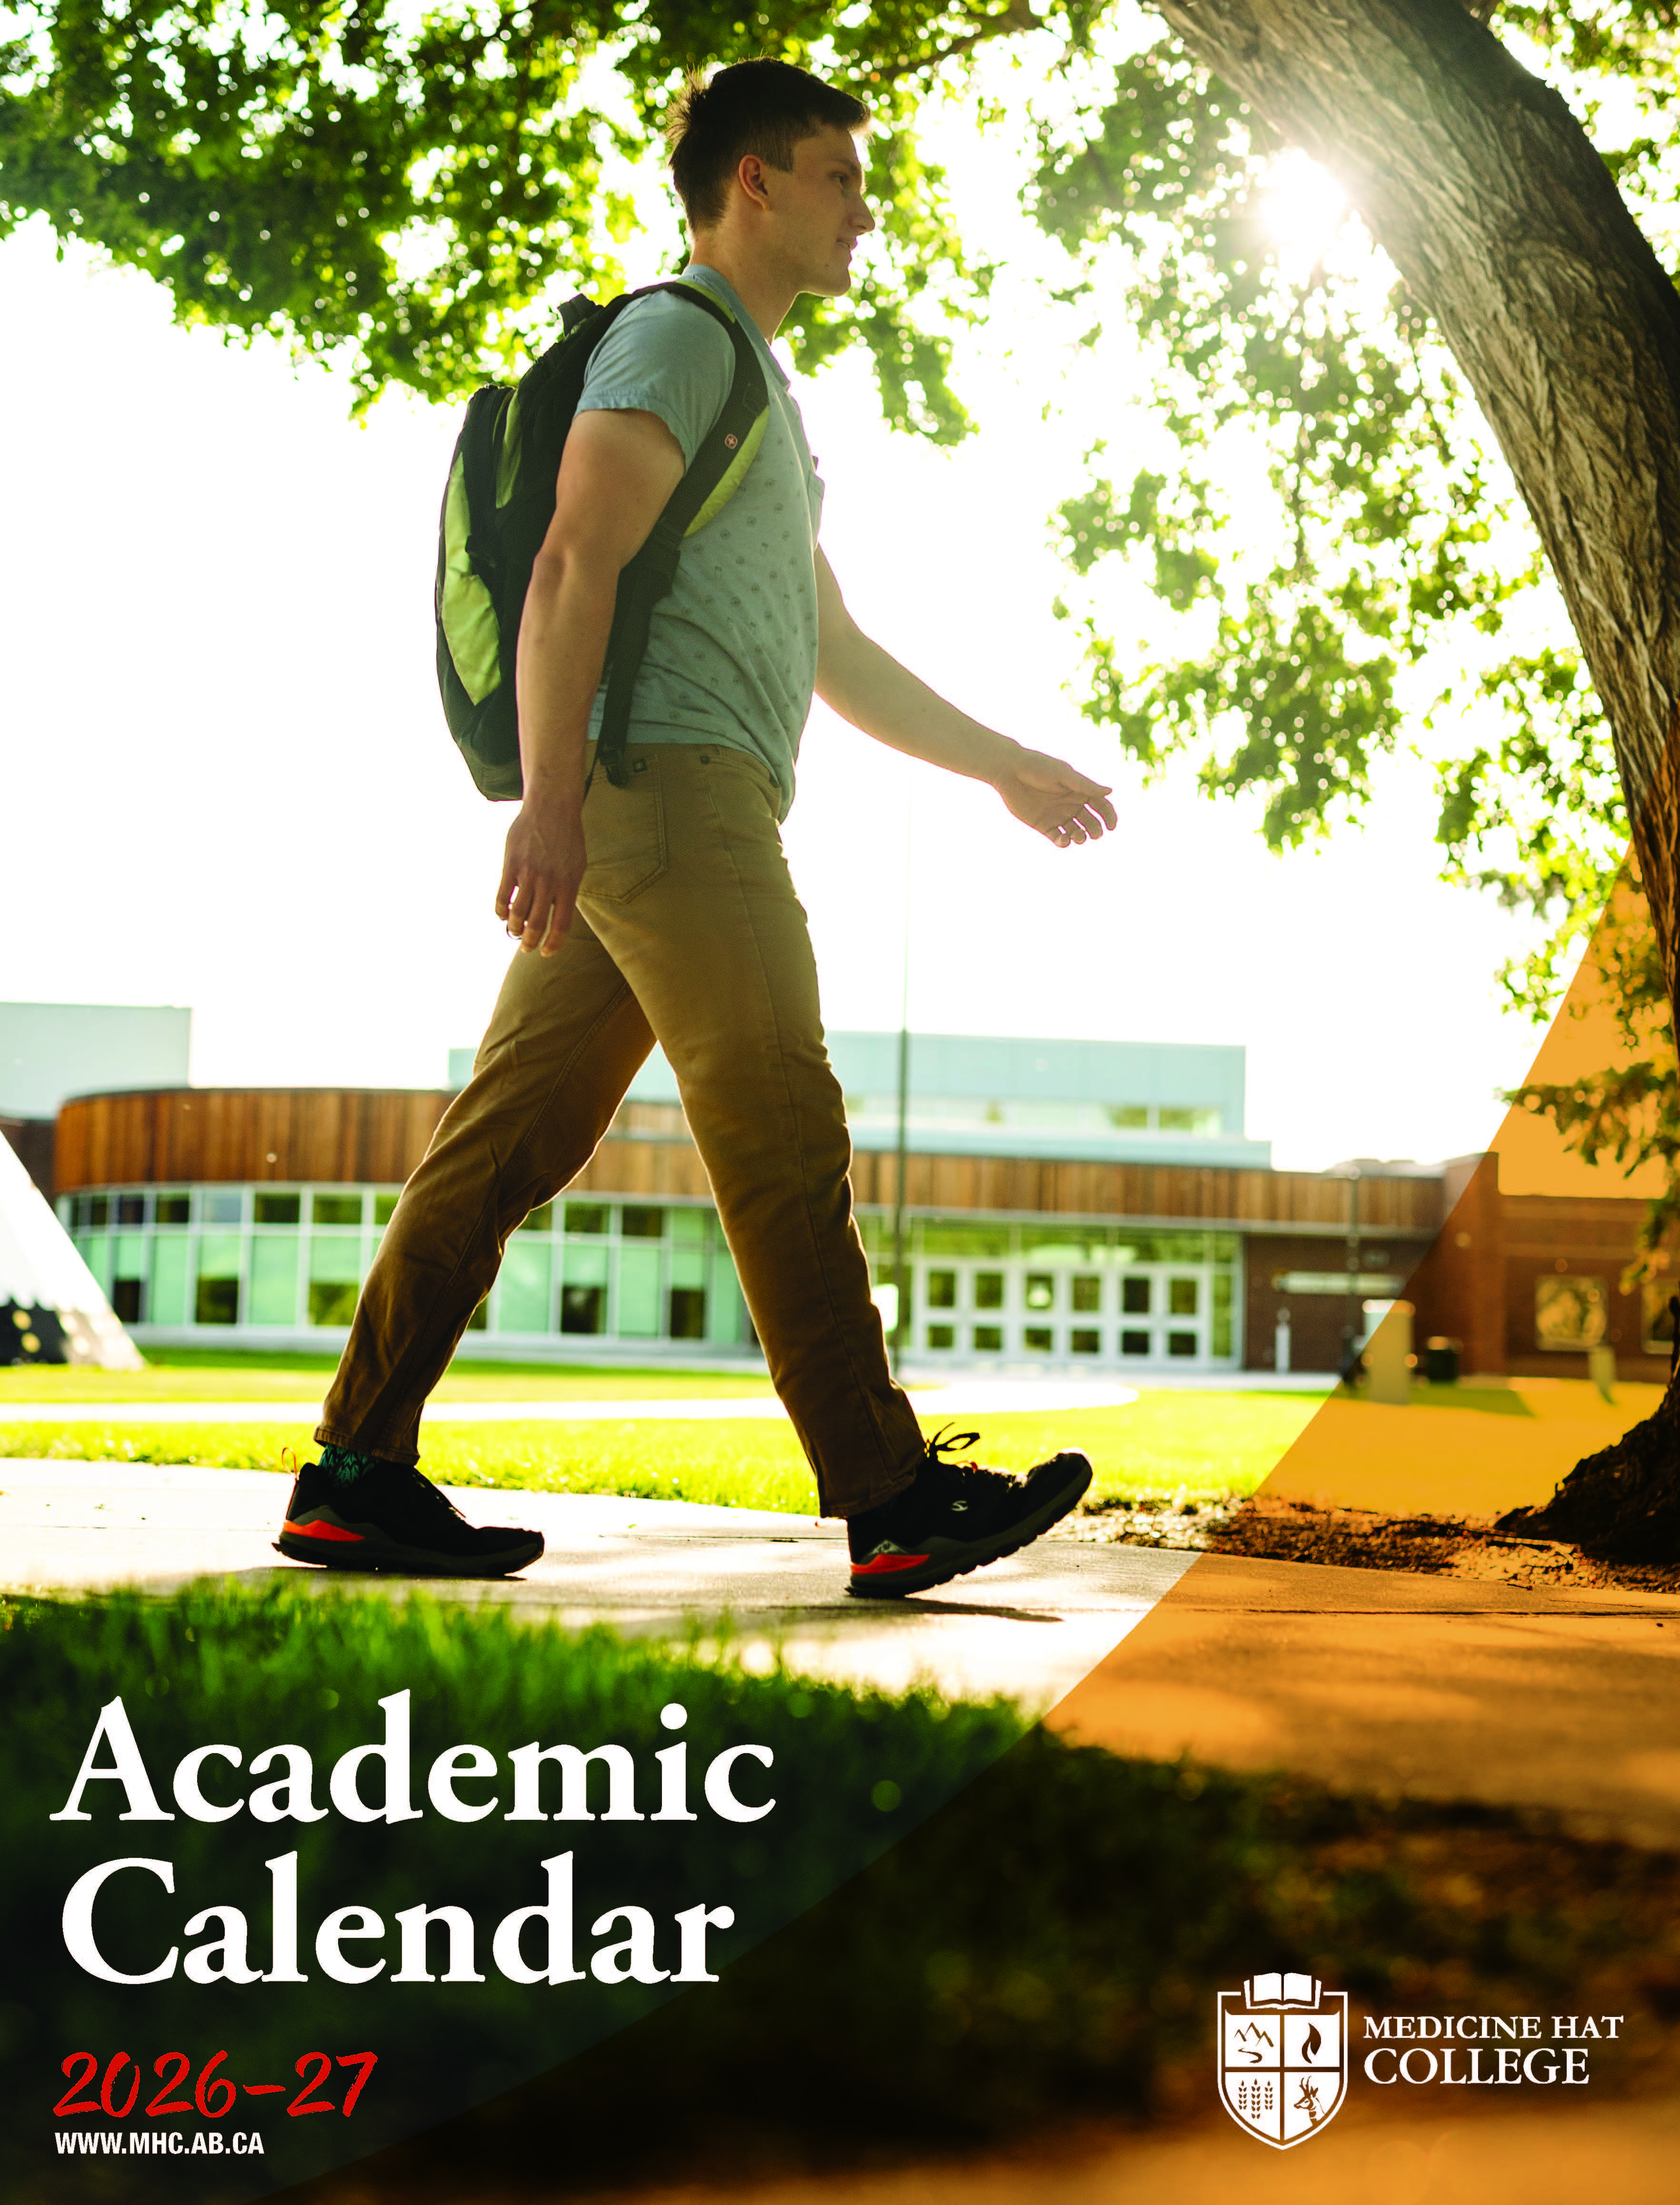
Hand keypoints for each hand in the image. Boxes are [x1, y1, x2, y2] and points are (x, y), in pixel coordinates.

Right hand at [495, 801, 587, 955]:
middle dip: (530, 942)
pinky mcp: (510, 865)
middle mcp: (548, 882)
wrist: (551, 808)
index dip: (553, 944)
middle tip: (526, 948)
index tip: (546, 952)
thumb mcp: (576, 866)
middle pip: (536, 923)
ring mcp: (528, 874)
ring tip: (514, 933)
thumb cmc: (567, 839)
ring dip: (514, 929)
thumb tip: (556, 916)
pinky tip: (502, 916)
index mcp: (568, 885)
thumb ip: (567, 891)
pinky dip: (501, 911)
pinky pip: (502, 896)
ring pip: (517, 913)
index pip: (560, 925)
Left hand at [993, 748, 1117, 846]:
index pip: (1101, 806)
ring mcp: (1058, 816)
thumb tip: (1110, 791)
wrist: (1010, 772)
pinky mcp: (1044, 825)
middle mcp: (1071, 805)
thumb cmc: (1039, 768)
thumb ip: (1085, 785)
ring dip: (1081, 837)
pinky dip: (1063, 842)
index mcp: (1079, 791)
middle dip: (1095, 830)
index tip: (1112, 826)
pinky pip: (1058, 838)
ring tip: (1078, 837)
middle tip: (1094, 834)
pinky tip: (1064, 839)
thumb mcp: (1064, 775)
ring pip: (1076, 832)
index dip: (1109, 816)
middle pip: (1091, 822)